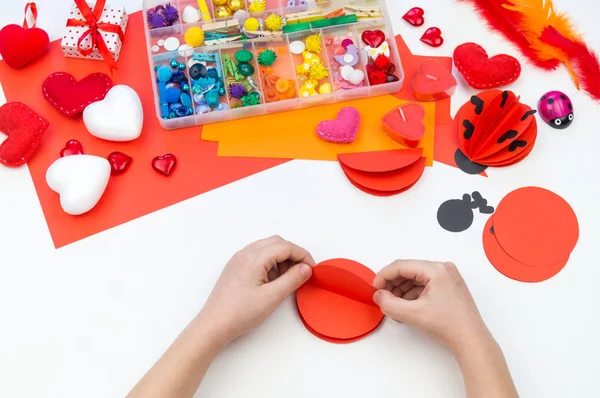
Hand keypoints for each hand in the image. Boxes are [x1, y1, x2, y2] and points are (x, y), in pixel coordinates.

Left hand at [197, 236, 314, 345]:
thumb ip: (292, 279)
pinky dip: (270, 262)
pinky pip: (257, 256)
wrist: (214, 324)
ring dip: (281, 258)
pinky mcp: (235, 267)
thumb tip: (306, 268)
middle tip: (302, 272)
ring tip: (287, 279)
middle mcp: (245, 253)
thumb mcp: (272, 297)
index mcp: (254, 257)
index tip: (312, 269)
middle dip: (293, 254)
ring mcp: (238, 259)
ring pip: (266, 248)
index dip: (302, 255)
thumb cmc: (240, 312)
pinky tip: (272, 280)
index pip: (285, 247)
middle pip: (276, 243)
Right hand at [373, 260, 489, 353]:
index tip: (374, 288)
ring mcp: (447, 278)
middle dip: (393, 285)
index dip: (384, 276)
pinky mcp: (448, 288)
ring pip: (415, 279)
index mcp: (436, 270)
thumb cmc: (449, 326)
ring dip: (401, 291)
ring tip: (393, 306)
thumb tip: (378, 295)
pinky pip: (424, 286)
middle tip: (382, 298)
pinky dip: (412, 295)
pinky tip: (405, 308)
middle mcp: (443, 269)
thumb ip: (389, 303)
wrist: (471, 341)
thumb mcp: (413, 314)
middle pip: (408, 271)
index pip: (402, 266)